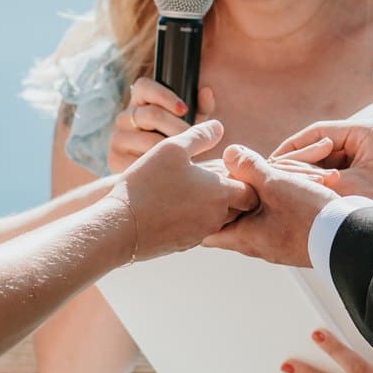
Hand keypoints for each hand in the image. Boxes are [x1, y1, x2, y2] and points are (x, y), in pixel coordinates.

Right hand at [106, 79, 216, 173]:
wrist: (157, 179)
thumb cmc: (176, 144)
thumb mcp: (190, 124)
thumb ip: (200, 108)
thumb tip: (206, 92)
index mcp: (139, 102)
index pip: (144, 86)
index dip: (164, 95)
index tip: (184, 110)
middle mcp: (124, 117)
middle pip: (151, 115)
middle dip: (177, 128)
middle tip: (195, 142)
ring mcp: (117, 138)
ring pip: (148, 140)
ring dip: (171, 151)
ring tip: (187, 159)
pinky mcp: (114, 159)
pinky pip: (140, 162)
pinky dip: (158, 168)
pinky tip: (171, 172)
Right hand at [112, 119, 256, 260]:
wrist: (120, 226)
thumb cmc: (148, 183)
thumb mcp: (173, 148)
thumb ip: (200, 135)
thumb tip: (219, 127)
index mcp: (221, 193)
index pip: (252, 191)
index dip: (244, 179)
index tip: (227, 169)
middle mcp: (217, 218)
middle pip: (239, 208)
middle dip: (232, 194)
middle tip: (211, 178)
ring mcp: (201, 234)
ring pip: (220, 220)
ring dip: (212, 206)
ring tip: (191, 190)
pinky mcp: (184, 245)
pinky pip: (200, 230)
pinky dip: (194, 219)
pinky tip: (174, 206)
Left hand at [203, 144, 338, 266]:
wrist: (349, 237)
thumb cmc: (310, 214)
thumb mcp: (274, 183)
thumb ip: (248, 167)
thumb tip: (227, 154)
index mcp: (244, 237)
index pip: (207, 233)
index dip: (201, 212)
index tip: (199, 194)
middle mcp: (257, 247)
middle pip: (231, 224)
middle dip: (228, 202)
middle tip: (226, 182)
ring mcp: (276, 247)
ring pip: (255, 221)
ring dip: (255, 202)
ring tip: (257, 181)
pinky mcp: (294, 242)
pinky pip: (275, 223)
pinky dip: (274, 206)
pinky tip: (284, 191)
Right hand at [271, 118, 372, 224]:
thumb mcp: (348, 192)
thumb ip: (314, 178)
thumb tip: (280, 173)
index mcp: (369, 130)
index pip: (318, 132)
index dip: (290, 148)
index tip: (269, 164)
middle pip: (325, 144)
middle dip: (301, 163)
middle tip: (275, 178)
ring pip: (334, 158)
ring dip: (315, 174)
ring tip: (291, 190)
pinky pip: (347, 169)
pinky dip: (331, 182)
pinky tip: (314, 197)